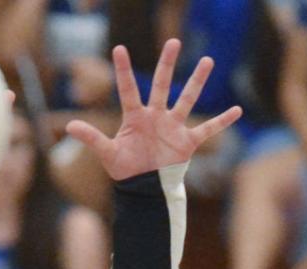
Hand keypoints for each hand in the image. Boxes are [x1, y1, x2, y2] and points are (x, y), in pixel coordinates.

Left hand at [64, 39, 240, 182]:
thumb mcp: (108, 153)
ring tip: (207, 61)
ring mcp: (172, 127)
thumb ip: (91, 138)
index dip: (123, 71)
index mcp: (135, 117)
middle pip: (161, 85)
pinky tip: (237, 110)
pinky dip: (222, 121)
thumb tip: (69, 125)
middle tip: (173, 41)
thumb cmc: (125, 170)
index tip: (119, 48)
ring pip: (187, 99)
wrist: (143, 189)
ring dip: (197, 82)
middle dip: (167, 64)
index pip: (128, 89)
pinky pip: (207, 129)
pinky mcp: (187, 142)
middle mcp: (156, 116)